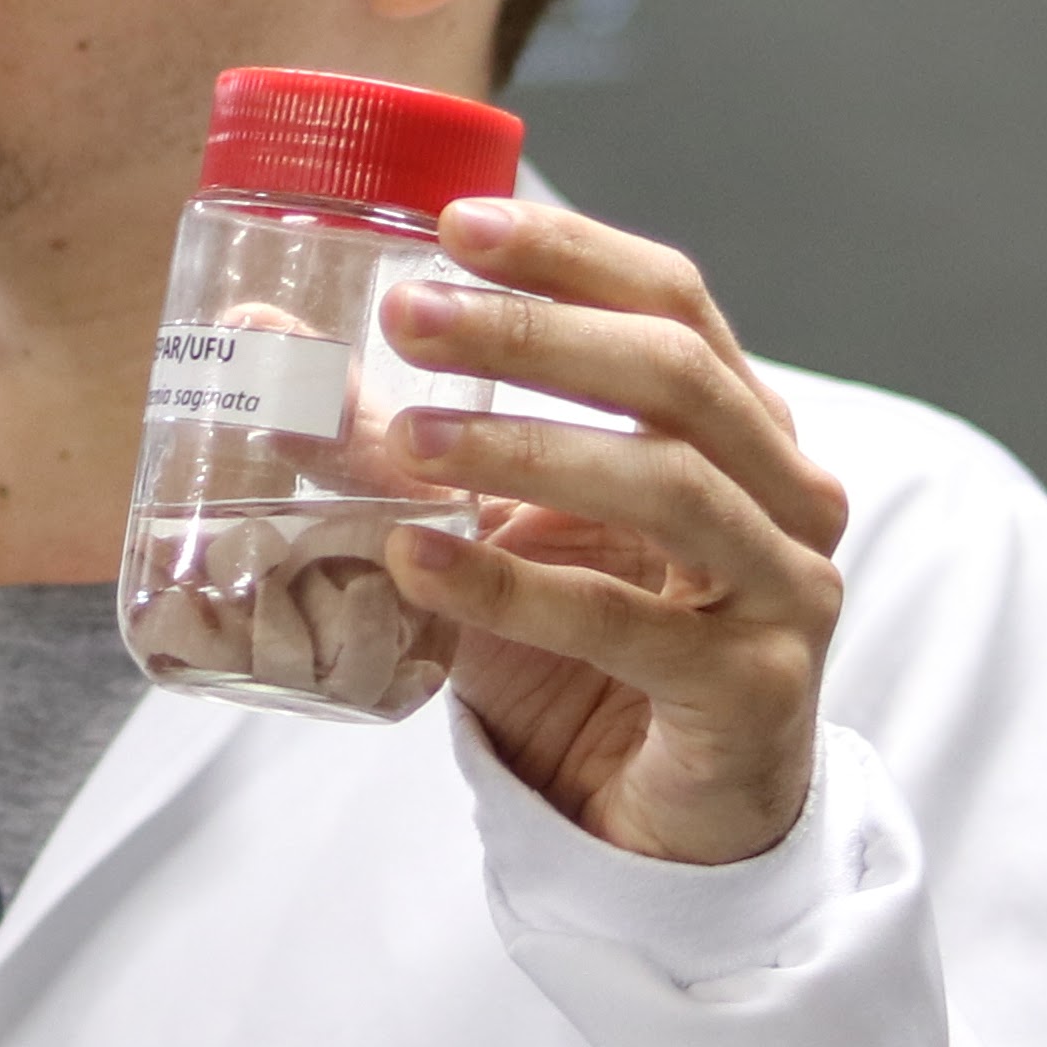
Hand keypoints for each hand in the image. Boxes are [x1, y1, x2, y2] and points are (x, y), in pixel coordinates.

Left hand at [373, 201, 846, 866]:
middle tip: (408, 316)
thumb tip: (261, 342)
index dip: (569, 253)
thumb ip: (401, 442)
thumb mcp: (496, 529)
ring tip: (406, 439)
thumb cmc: (588, 652)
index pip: (671, 300)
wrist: (658, 822)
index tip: (454, 223)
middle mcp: (786, 492)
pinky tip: (419, 561)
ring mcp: (783, 592)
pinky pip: (627, 624)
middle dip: (534, 332)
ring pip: (667, 486)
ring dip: (525, 448)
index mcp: (741, 425)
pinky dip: (515, 587)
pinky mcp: (752, 693)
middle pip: (673, 374)